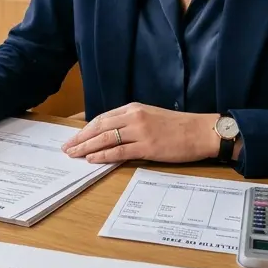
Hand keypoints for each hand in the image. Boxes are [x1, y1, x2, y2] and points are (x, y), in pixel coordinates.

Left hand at [61, 104, 219, 163]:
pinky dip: (103, 155)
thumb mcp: (151, 116)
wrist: (201, 131)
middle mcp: (134, 117)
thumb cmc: (179, 126)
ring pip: (105, 138)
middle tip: (66, 147)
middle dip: (80, 138)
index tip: (73, 136)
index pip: (102, 117)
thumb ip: (132, 122)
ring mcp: (140, 131)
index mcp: (134, 108)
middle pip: (99, 127)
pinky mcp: (147, 146)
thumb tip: (111, 134)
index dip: (85, 128)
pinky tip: (92, 159)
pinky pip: (119, 151)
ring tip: (73, 154)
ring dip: (86, 147)